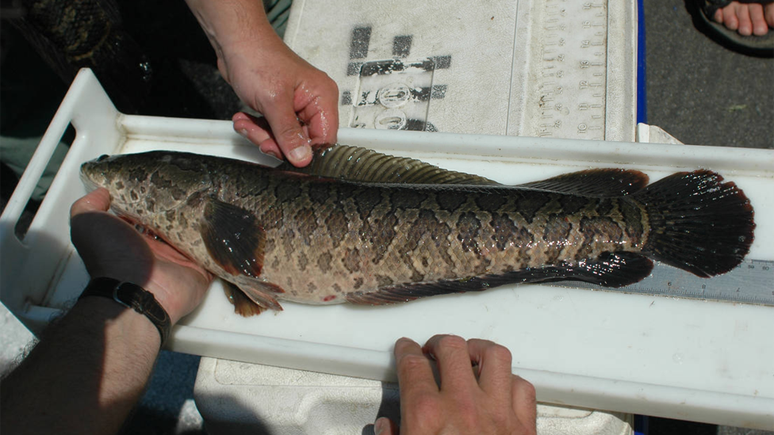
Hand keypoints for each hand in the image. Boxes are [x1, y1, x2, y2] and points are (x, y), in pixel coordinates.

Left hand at [70, 188, 212, 323]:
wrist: (136, 291)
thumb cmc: (112, 256)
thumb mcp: (88, 224)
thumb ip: (89, 205)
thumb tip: (101, 191)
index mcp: (135, 238)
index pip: (148, 214)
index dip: (155, 198)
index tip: (167, 181)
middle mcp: (158, 249)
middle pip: (175, 224)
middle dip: (185, 208)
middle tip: (197, 187)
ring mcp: (180, 260)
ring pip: (196, 237)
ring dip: (205, 223)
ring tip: (218, 198)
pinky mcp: (200, 271)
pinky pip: (215, 255)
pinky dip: (221, 244)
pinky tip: (228, 224)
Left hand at [222, 34, 338, 166]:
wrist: (234, 42)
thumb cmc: (257, 58)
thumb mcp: (274, 102)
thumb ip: (288, 134)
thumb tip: (303, 159)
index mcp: (321, 97)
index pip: (324, 138)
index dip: (305, 150)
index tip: (285, 153)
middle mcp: (312, 102)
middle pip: (302, 141)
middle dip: (277, 142)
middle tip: (261, 139)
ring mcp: (295, 105)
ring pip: (284, 137)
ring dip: (261, 135)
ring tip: (246, 124)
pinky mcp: (279, 108)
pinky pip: (272, 129)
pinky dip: (256, 128)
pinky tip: (244, 119)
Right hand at [376, 335, 536, 434]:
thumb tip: (388, 429)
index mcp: (427, 417)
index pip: (412, 365)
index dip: (406, 350)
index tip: (405, 349)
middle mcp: (463, 406)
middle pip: (452, 348)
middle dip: (438, 343)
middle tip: (432, 349)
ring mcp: (498, 413)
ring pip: (494, 355)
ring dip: (478, 350)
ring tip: (468, 354)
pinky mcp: (525, 427)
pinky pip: (522, 386)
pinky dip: (511, 380)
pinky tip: (501, 385)